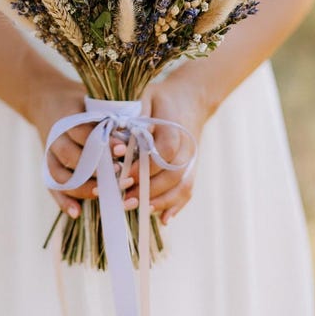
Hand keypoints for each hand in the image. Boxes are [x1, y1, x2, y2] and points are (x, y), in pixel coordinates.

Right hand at [27, 70, 127, 219]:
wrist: (46, 99)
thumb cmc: (81, 103)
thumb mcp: (95, 103)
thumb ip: (112, 117)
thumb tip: (142, 131)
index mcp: (69, 119)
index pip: (87, 135)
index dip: (106, 144)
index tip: (123, 151)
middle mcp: (57, 138)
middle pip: (75, 158)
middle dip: (98, 170)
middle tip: (120, 178)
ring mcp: (49, 154)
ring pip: (63, 175)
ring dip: (83, 187)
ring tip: (102, 193)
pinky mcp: (46, 166)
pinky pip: (52, 186)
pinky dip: (63, 201)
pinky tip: (76, 212)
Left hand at [123, 76, 209, 224]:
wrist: (192, 96)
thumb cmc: (162, 97)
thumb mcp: (147, 96)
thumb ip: (136, 114)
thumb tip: (123, 133)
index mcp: (175, 128)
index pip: (162, 153)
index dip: (142, 168)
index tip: (122, 177)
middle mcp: (188, 147)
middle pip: (171, 174)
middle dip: (146, 189)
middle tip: (123, 199)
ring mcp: (192, 159)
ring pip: (181, 186)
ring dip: (159, 201)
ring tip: (135, 208)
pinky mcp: (193, 167)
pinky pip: (188, 190)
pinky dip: (177, 206)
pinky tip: (164, 219)